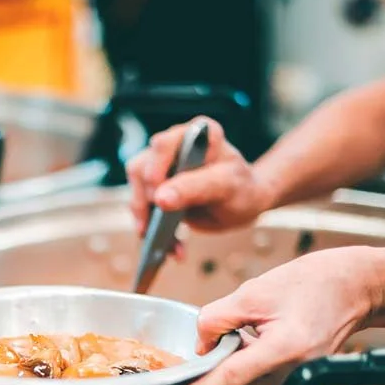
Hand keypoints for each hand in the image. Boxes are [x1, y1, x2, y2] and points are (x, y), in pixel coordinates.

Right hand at [127, 116, 275, 237]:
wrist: (245, 203)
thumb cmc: (242, 187)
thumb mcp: (225, 186)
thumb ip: (195, 187)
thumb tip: (160, 199)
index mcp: (195, 133)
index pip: (163, 145)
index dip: (156, 169)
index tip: (159, 195)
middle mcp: (173, 146)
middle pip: (142, 170)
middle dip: (150, 204)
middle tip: (159, 228)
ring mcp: (161, 169)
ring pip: (139, 194)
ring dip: (149, 223)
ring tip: (169, 248)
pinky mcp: (158, 192)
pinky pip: (145, 213)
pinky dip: (156, 234)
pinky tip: (173, 250)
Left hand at [167, 246, 384, 384]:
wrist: (357, 287)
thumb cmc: (312, 283)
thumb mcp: (254, 291)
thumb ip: (218, 318)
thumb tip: (199, 345)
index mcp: (283, 349)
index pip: (230, 376)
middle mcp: (291, 373)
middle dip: (218, 369)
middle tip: (231, 331)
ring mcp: (295, 380)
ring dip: (235, 363)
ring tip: (257, 326)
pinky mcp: (295, 379)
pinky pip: (258, 379)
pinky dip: (249, 362)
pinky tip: (265, 332)